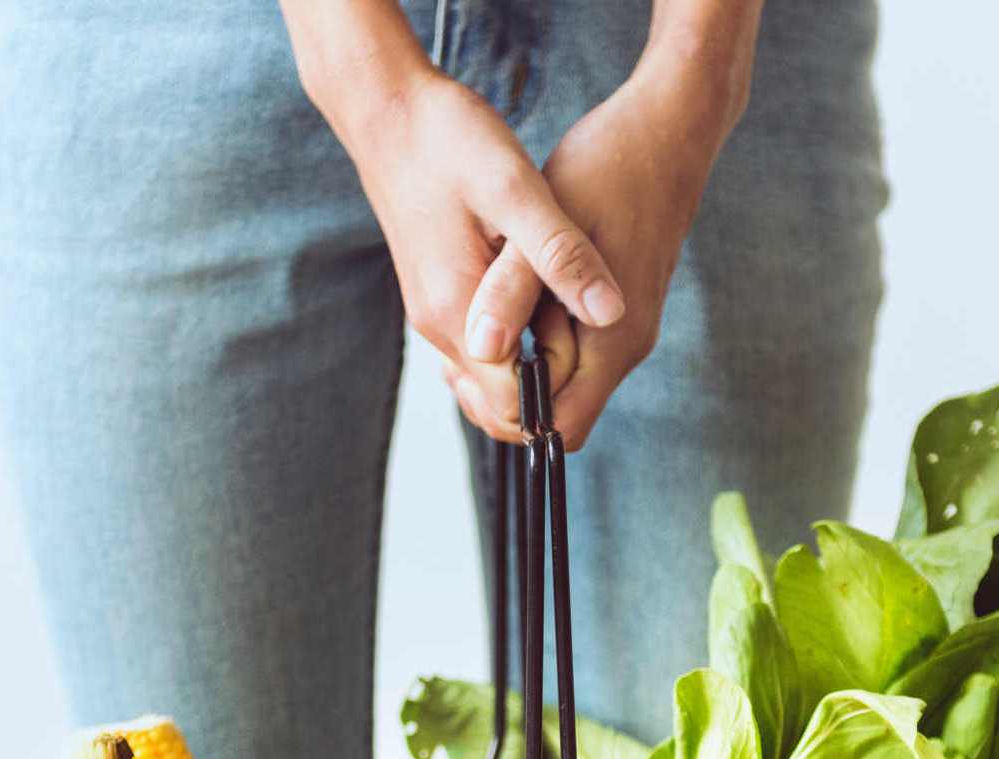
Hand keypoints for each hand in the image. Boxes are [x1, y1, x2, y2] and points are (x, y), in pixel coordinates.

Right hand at [332, 70, 626, 440]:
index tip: (596, 357)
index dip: (559, 397)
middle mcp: (439, 327)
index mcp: (458, 314)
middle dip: (547, 396)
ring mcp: (434, 314)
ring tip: (573, 327)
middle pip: (496, 408)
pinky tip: (544, 309)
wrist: (387, 109)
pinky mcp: (437, 295)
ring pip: (486, 382)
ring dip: (532, 373)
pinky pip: (478, 350)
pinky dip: (514, 348)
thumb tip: (611, 314)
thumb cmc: (449, 141)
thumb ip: (561, 256)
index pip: (511, 408)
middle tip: (592, 347)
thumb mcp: (517, 190)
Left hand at [463, 58, 745, 448]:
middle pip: (555, 411)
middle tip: (466, 334)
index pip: (558, 429)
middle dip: (506, 386)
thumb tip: (481, 350)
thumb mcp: (547, 224)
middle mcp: (624, 348)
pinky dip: (533, 331)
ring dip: (518, 356)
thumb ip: (514, 291)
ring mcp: (624, 331)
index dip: (508, 413)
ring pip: (558, 377)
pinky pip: (567, 346)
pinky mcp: (615, 309)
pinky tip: (506, 291)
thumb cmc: (608, 168)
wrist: (668, 129)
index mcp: (612, 343)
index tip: (468, 367)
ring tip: (482, 309)